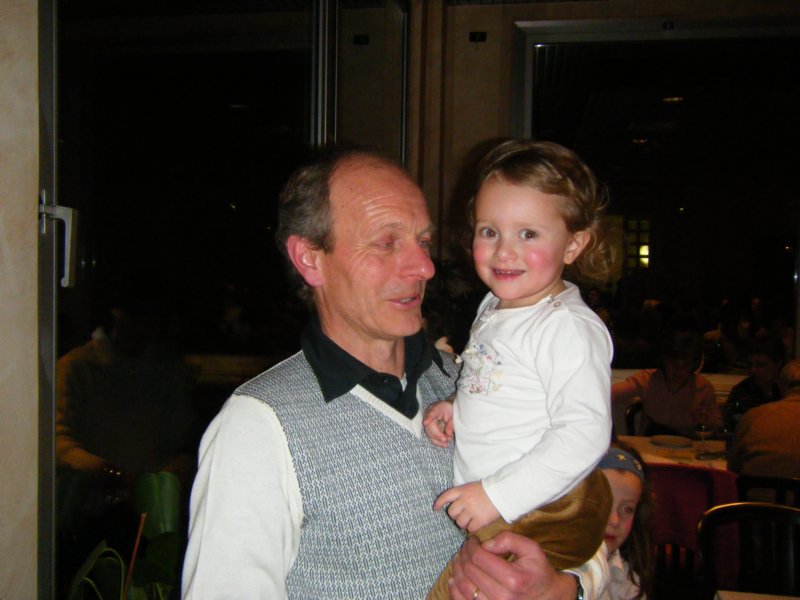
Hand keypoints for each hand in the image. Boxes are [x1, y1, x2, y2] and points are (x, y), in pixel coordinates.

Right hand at [423, 400, 454, 446]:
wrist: (450, 409)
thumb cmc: (452, 410)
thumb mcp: (454, 415)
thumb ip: (451, 424)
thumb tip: (448, 434)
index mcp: (437, 408)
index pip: (432, 413)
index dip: (428, 418)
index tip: (425, 423)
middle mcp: (430, 415)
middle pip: (429, 426)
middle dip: (437, 435)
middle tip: (446, 440)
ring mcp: (429, 422)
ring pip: (429, 433)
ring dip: (437, 440)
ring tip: (446, 444)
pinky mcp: (431, 428)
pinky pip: (432, 436)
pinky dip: (437, 441)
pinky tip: (444, 444)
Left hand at [434, 481, 499, 532]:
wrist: (501, 493)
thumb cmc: (486, 490)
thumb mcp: (471, 488)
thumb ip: (462, 495)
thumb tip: (454, 506)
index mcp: (462, 490)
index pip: (446, 496)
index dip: (439, 502)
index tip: (435, 508)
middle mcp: (465, 500)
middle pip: (451, 513)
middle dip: (456, 515)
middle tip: (463, 515)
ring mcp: (472, 510)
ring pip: (460, 522)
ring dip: (464, 523)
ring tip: (471, 519)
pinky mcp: (480, 520)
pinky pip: (470, 528)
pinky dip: (472, 528)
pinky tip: (477, 524)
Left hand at [449, 533, 577, 599]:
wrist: (546, 596)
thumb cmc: (537, 571)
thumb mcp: (531, 549)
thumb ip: (509, 539)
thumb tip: (485, 543)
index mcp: (512, 579)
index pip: (479, 558)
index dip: (471, 545)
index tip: (473, 540)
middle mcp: (501, 596)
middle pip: (469, 571)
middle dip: (463, 554)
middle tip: (465, 547)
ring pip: (463, 587)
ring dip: (457, 570)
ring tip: (458, 559)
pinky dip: (454, 590)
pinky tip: (454, 578)